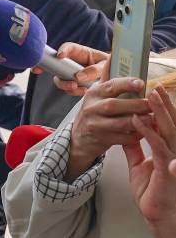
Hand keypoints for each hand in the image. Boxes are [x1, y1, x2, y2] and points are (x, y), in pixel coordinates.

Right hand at [52, 43, 110, 95]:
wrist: (114, 79)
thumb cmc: (110, 67)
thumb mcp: (105, 65)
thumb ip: (94, 69)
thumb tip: (78, 76)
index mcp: (80, 52)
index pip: (68, 47)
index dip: (62, 50)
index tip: (60, 56)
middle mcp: (72, 62)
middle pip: (58, 65)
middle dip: (58, 71)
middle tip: (68, 76)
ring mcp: (71, 74)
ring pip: (60, 79)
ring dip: (65, 84)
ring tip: (75, 87)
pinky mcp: (74, 84)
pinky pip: (68, 89)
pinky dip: (73, 91)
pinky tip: (83, 91)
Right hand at [66, 76, 150, 180]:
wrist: (79, 138)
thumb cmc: (93, 113)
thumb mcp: (96, 95)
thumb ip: (106, 78)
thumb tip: (112, 57)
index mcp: (93, 93)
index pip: (109, 86)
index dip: (125, 83)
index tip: (141, 83)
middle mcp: (92, 107)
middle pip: (114, 105)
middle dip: (136, 104)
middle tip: (153, 104)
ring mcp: (96, 124)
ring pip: (120, 123)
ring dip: (139, 121)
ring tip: (153, 118)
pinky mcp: (102, 139)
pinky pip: (123, 138)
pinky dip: (135, 135)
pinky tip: (145, 131)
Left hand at [126, 87, 175, 235]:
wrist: (156, 211)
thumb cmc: (151, 189)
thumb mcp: (140, 164)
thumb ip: (135, 147)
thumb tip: (128, 131)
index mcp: (168, 149)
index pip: (166, 125)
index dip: (161, 109)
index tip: (152, 91)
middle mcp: (174, 151)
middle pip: (171, 124)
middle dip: (163, 105)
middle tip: (154, 87)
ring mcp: (173, 159)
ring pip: (167, 131)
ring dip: (158, 113)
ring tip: (149, 97)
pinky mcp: (167, 168)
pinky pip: (158, 146)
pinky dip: (148, 132)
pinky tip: (138, 121)